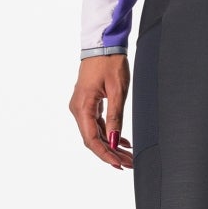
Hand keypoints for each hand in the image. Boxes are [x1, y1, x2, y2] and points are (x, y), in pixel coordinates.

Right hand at [71, 54, 132, 169]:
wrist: (104, 44)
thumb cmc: (110, 62)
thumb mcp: (117, 90)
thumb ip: (115, 116)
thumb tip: (113, 140)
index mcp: (83, 106)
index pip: (92, 139)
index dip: (105, 154)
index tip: (119, 164)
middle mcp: (78, 108)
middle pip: (92, 139)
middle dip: (110, 153)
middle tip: (129, 163)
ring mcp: (81, 106)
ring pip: (94, 132)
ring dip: (110, 144)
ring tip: (128, 155)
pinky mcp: (87, 102)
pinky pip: (95, 123)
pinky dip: (107, 133)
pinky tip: (121, 141)